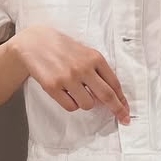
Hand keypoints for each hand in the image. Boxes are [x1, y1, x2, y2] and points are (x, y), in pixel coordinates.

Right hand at [11, 25, 129, 124]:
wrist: (34, 42)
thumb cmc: (62, 48)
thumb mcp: (85, 52)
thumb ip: (98, 70)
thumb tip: (112, 94)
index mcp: (94, 58)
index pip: (114, 83)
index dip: (122, 100)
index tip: (126, 110)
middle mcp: (83, 68)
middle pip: (107, 96)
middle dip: (117, 109)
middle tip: (123, 118)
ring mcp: (68, 78)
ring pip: (88, 104)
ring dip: (86, 103)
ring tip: (77, 91)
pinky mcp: (53, 86)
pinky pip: (71, 106)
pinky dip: (72, 104)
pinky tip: (66, 93)